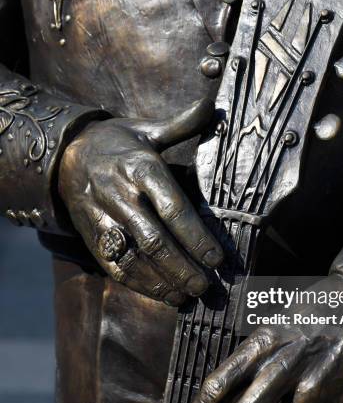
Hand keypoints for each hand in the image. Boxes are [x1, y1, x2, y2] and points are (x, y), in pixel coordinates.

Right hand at [59, 98, 222, 304]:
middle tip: (205, 285)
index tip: (216, 259)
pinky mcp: (91, 234)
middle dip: (183, 266)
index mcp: (141, 168)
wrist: (66, 153)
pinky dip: (139, 283)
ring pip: (135, 257)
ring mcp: (103, 217)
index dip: (196, 237)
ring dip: (163, 280)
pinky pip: (114, 264)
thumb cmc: (118, 143)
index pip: (173, 208)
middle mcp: (122, 195)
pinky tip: (161, 292)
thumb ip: (182, 125)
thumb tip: (214, 107)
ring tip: (187, 295)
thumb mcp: (147, 130)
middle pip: (155, 239)